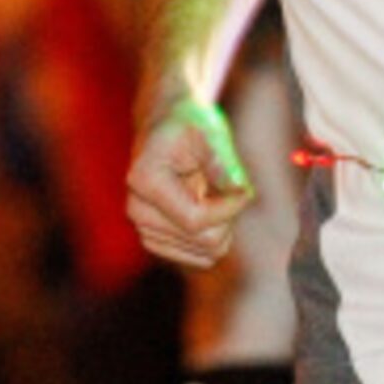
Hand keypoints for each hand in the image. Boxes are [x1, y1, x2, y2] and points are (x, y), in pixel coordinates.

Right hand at [125, 92, 252, 269]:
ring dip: (222, 225)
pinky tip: (207, 207)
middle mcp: (137, 211)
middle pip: (205, 240)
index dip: (230, 208)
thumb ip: (221, 161)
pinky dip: (215, 235)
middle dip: (228, 215)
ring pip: (208, 253)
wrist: (167, 128)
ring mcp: (145, 230)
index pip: (196, 220)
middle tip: (228, 185)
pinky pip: (203, 258)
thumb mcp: (207, 132)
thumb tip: (238, 190)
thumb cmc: (189, 125)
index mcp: (144, 182)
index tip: (246, 188)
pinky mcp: (157, 242)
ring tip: (213, 192)